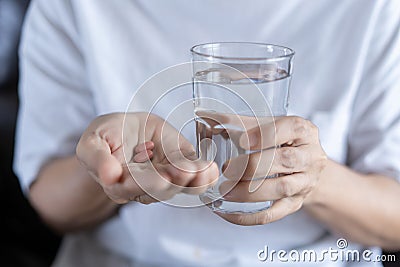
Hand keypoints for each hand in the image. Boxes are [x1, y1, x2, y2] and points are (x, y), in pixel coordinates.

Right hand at [76, 113, 217, 204]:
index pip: (132, 188)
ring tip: (204, 171)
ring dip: (194, 180)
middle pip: (161, 189)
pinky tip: (212, 170)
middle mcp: (145, 187)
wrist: (126, 128)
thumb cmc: (107, 136)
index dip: (147, 184)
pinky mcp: (181, 166)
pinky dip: (205, 174)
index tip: (161, 179)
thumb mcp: (92, 142)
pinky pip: (194, 175)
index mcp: (120, 185)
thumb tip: (109, 176)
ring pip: (181, 185)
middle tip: (186, 171)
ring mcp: (166, 178)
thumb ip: (96, 158)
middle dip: (175, 182)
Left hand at [217, 116, 327, 224]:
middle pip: (286, 159)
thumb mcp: (268, 126)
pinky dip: (249, 217)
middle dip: (253, 165)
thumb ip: (240, 122)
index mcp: (304, 131)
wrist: (307, 167)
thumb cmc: (282, 142)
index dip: (264, 135)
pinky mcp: (295, 203)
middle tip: (226, 168)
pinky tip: (228, 213)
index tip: (240, 141)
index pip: (290, 129)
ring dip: (250, 192)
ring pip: (282, 188)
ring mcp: (305, 182)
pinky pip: (274, 214)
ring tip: (225, 191)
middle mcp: (310, 156)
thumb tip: (205, 116)